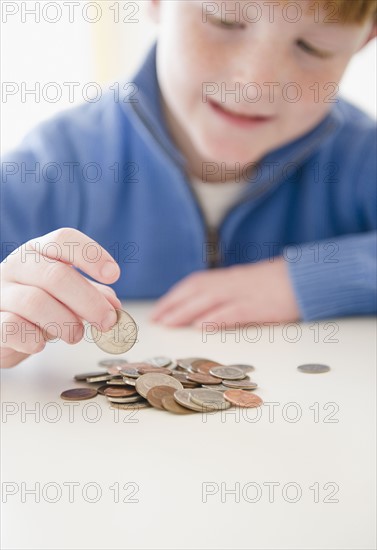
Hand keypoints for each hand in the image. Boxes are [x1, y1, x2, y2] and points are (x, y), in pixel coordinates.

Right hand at [1, 228, 120, 368]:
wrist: (0, 329)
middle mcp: (17, 266)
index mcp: (38, 252)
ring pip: (35, 302)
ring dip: (65, 323)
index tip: (114, 275)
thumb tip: (114, 306)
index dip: (91, 255)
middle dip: (88, 301)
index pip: (63, 240)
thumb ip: (91, 295)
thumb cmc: (37, 308)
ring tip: (75, 335)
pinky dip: (34, 338)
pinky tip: (40, 343)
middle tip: (106, 321)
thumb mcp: (66, 296)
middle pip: (55, 275)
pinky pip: (13, 327)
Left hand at [149, 257, 299, 327]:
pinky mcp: (259, 305)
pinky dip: (216, 318)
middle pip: (196, 292)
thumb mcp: (246, 284)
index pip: (194, 284)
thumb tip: (203, 311)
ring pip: (209, 300)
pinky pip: (234, 311)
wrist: (305, 277)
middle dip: (172, 306)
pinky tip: (202, 326)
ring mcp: (244, 293)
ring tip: (168, 324)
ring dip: (185, 312)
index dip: (174, 296)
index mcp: (228, 278)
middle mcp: (231, 283)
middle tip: (155, 321)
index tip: (158, 310)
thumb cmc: (276, 284)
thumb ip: (226, 293)